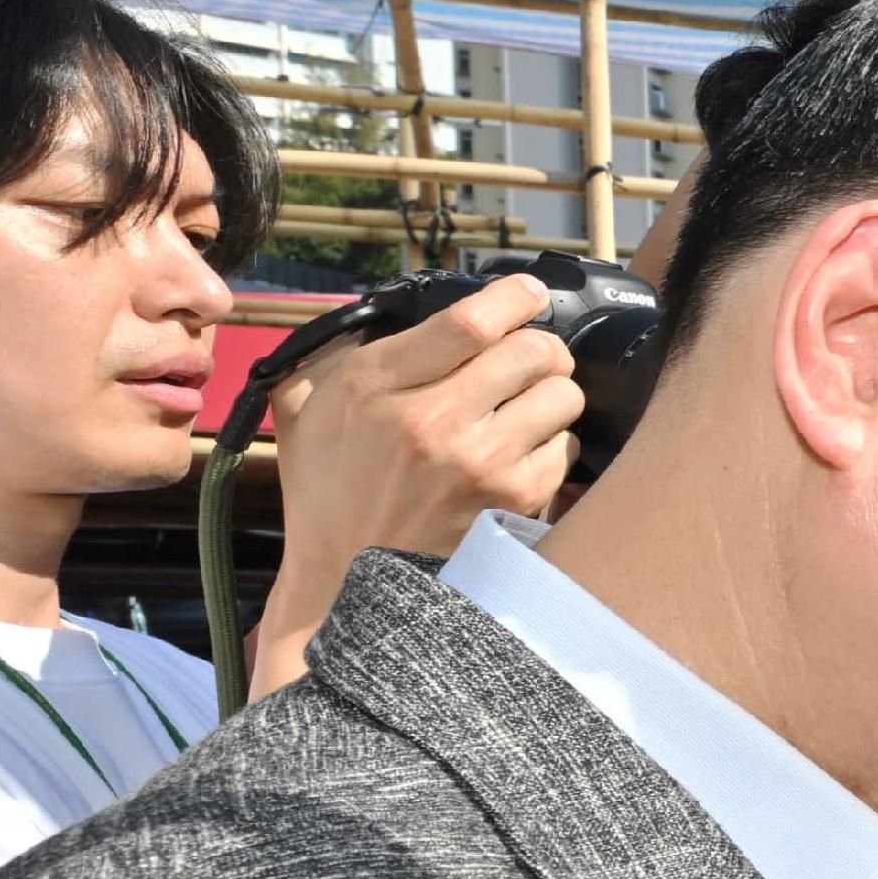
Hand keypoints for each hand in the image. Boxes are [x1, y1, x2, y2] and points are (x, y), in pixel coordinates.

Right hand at [253, 271, 583, 692]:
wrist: (348, 584)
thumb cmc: (330, 493)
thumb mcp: (310, 412)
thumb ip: (349, 354)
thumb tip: (410, 314)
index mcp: (375, 386)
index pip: (469, 319)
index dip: (514, 297)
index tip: (529, 293)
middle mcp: (430, 420)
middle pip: (532, 350)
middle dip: (543, 348)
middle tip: (534, 359)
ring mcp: (477, 464)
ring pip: (561, 397)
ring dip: (555, 396)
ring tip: (531, 409)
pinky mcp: (512, 504)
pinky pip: (567, 449)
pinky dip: (557, 445)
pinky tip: (528, 454)